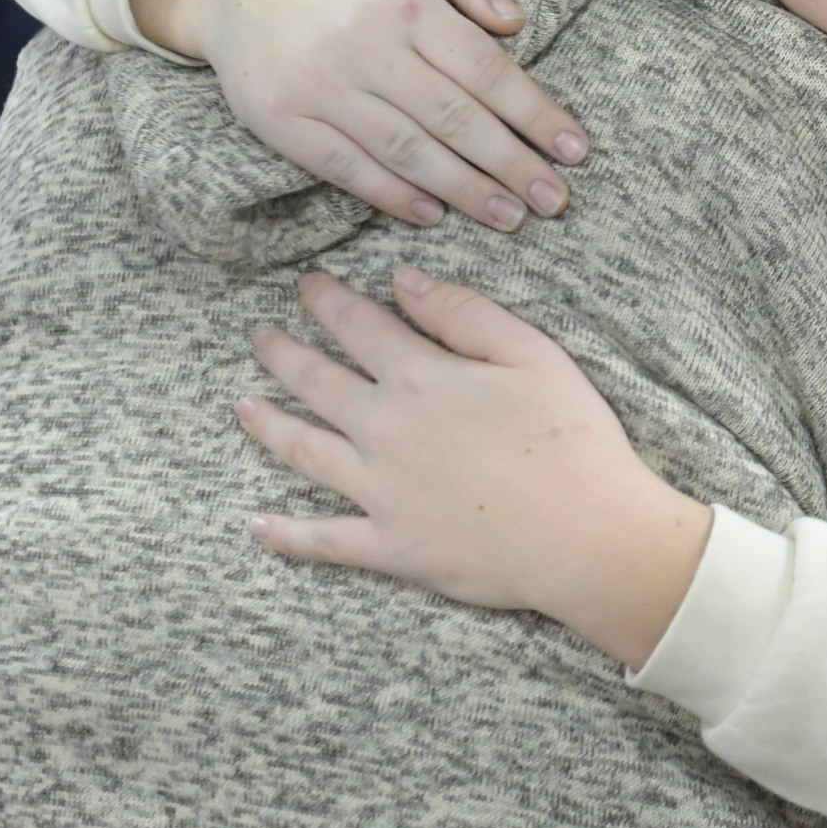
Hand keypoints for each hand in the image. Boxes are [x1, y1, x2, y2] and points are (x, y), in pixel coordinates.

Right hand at [131, 0, 590, 230]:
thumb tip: (515, 22)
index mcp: (403, 3)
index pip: (485, 70)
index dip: (535, 115)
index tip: (575, 149)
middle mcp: (363, 46)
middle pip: (453, 118)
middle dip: (512, 164)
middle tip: (555, 200)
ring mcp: (318, 86)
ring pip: (405, 150)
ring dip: (463, 190)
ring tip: (509, 216)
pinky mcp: (281, 119)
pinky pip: (346, 167)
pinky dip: (392, 195)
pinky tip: (434, 213)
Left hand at [242, 269, 712, 669]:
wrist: (586, 535)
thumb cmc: (572, 438)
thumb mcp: (533, 354)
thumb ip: (464, 314)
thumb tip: (403, 282)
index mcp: (421, 378)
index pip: (359, 327)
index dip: (328, 302)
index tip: (307, 285)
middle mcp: (385, 430)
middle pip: (317, 384)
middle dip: (284, 354)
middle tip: (260, 337)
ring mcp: (379, 491)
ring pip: (304, 451)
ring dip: (267, 425)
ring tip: (241, 406)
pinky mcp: (389, 545)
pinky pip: (324, 540)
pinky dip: (286, 535)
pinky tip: (258, 526)